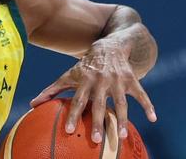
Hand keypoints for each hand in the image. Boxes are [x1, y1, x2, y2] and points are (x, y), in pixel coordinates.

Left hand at [30, 38, 156, 143]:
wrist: (108, 46)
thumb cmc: (85, 66)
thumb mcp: (68, 75)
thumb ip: (52, 90)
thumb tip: (32, 105)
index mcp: (84, 80)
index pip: (77, 100)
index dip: (73, 115)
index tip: (69, 130)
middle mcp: (100, 80)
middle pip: (99, 104)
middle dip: (98, 121)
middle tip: (96, 139)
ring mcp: (117, 80)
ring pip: (121, 102)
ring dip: (122, 119)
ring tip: (121, 135)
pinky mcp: (131, 79)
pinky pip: (141, 94)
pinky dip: (148, 105)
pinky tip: (153, 119)